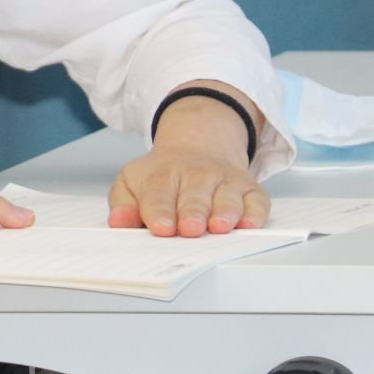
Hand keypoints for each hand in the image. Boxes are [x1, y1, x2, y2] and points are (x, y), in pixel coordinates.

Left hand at [108, 95, 267, 236]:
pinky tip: (249, 224)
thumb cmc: (162, 174)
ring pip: (227, 197)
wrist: (198, 143)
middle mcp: (196, 176)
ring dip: (224, 212)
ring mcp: (224, 181)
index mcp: (163, 175)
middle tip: (190, 229)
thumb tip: (117, 221)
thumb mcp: (132, 181)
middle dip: (193, 213)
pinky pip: (256, 201)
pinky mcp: (249, 189)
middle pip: (194, 196)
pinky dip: (255, 213)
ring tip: (219, 227)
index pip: (159, 194)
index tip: (161, 228)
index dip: (160, 211)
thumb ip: (123, 202)